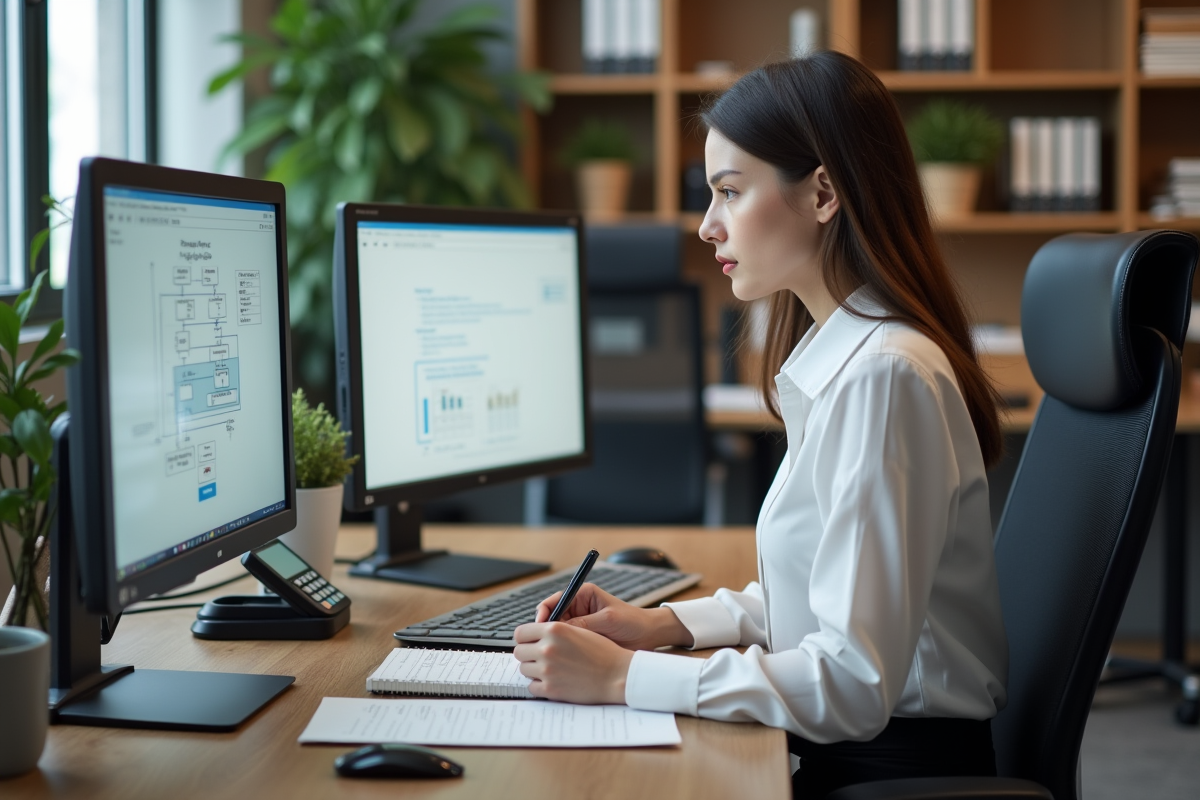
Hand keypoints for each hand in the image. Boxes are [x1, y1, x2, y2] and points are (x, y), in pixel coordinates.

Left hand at [513, 621, 634, 703]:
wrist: (617, 675)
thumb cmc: (603, 652)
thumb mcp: (579, 631)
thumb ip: (555, 630)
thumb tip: (535, 634)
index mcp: (554, 630)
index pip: (520, 632)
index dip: (526, 637)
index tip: (530, 642)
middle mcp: (547, 648)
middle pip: (519, 651)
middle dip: (528, 654)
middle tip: (541, 657)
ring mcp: (547, 670)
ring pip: (524, 669)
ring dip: (534, 669)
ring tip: (551, 669)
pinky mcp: (550, 689)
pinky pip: (531, 686)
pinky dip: (539, 685)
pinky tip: (554, 681)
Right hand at [535, 583, 693, 650]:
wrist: (648, 635)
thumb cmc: (632, 622)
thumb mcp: (607, 620)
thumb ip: (584, 624)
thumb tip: (560, 630)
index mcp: (582, 595)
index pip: (554, 601)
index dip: (544, 614)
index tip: (541, 627)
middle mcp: (578, 607)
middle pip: (552, 618)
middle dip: (545, 630)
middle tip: (541, 644)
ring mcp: (579, 623)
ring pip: (557, 633)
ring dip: (553, 641)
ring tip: (551, 653)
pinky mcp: (583, 638)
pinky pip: (566, 642)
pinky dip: (562, 649)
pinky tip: (561, 658)